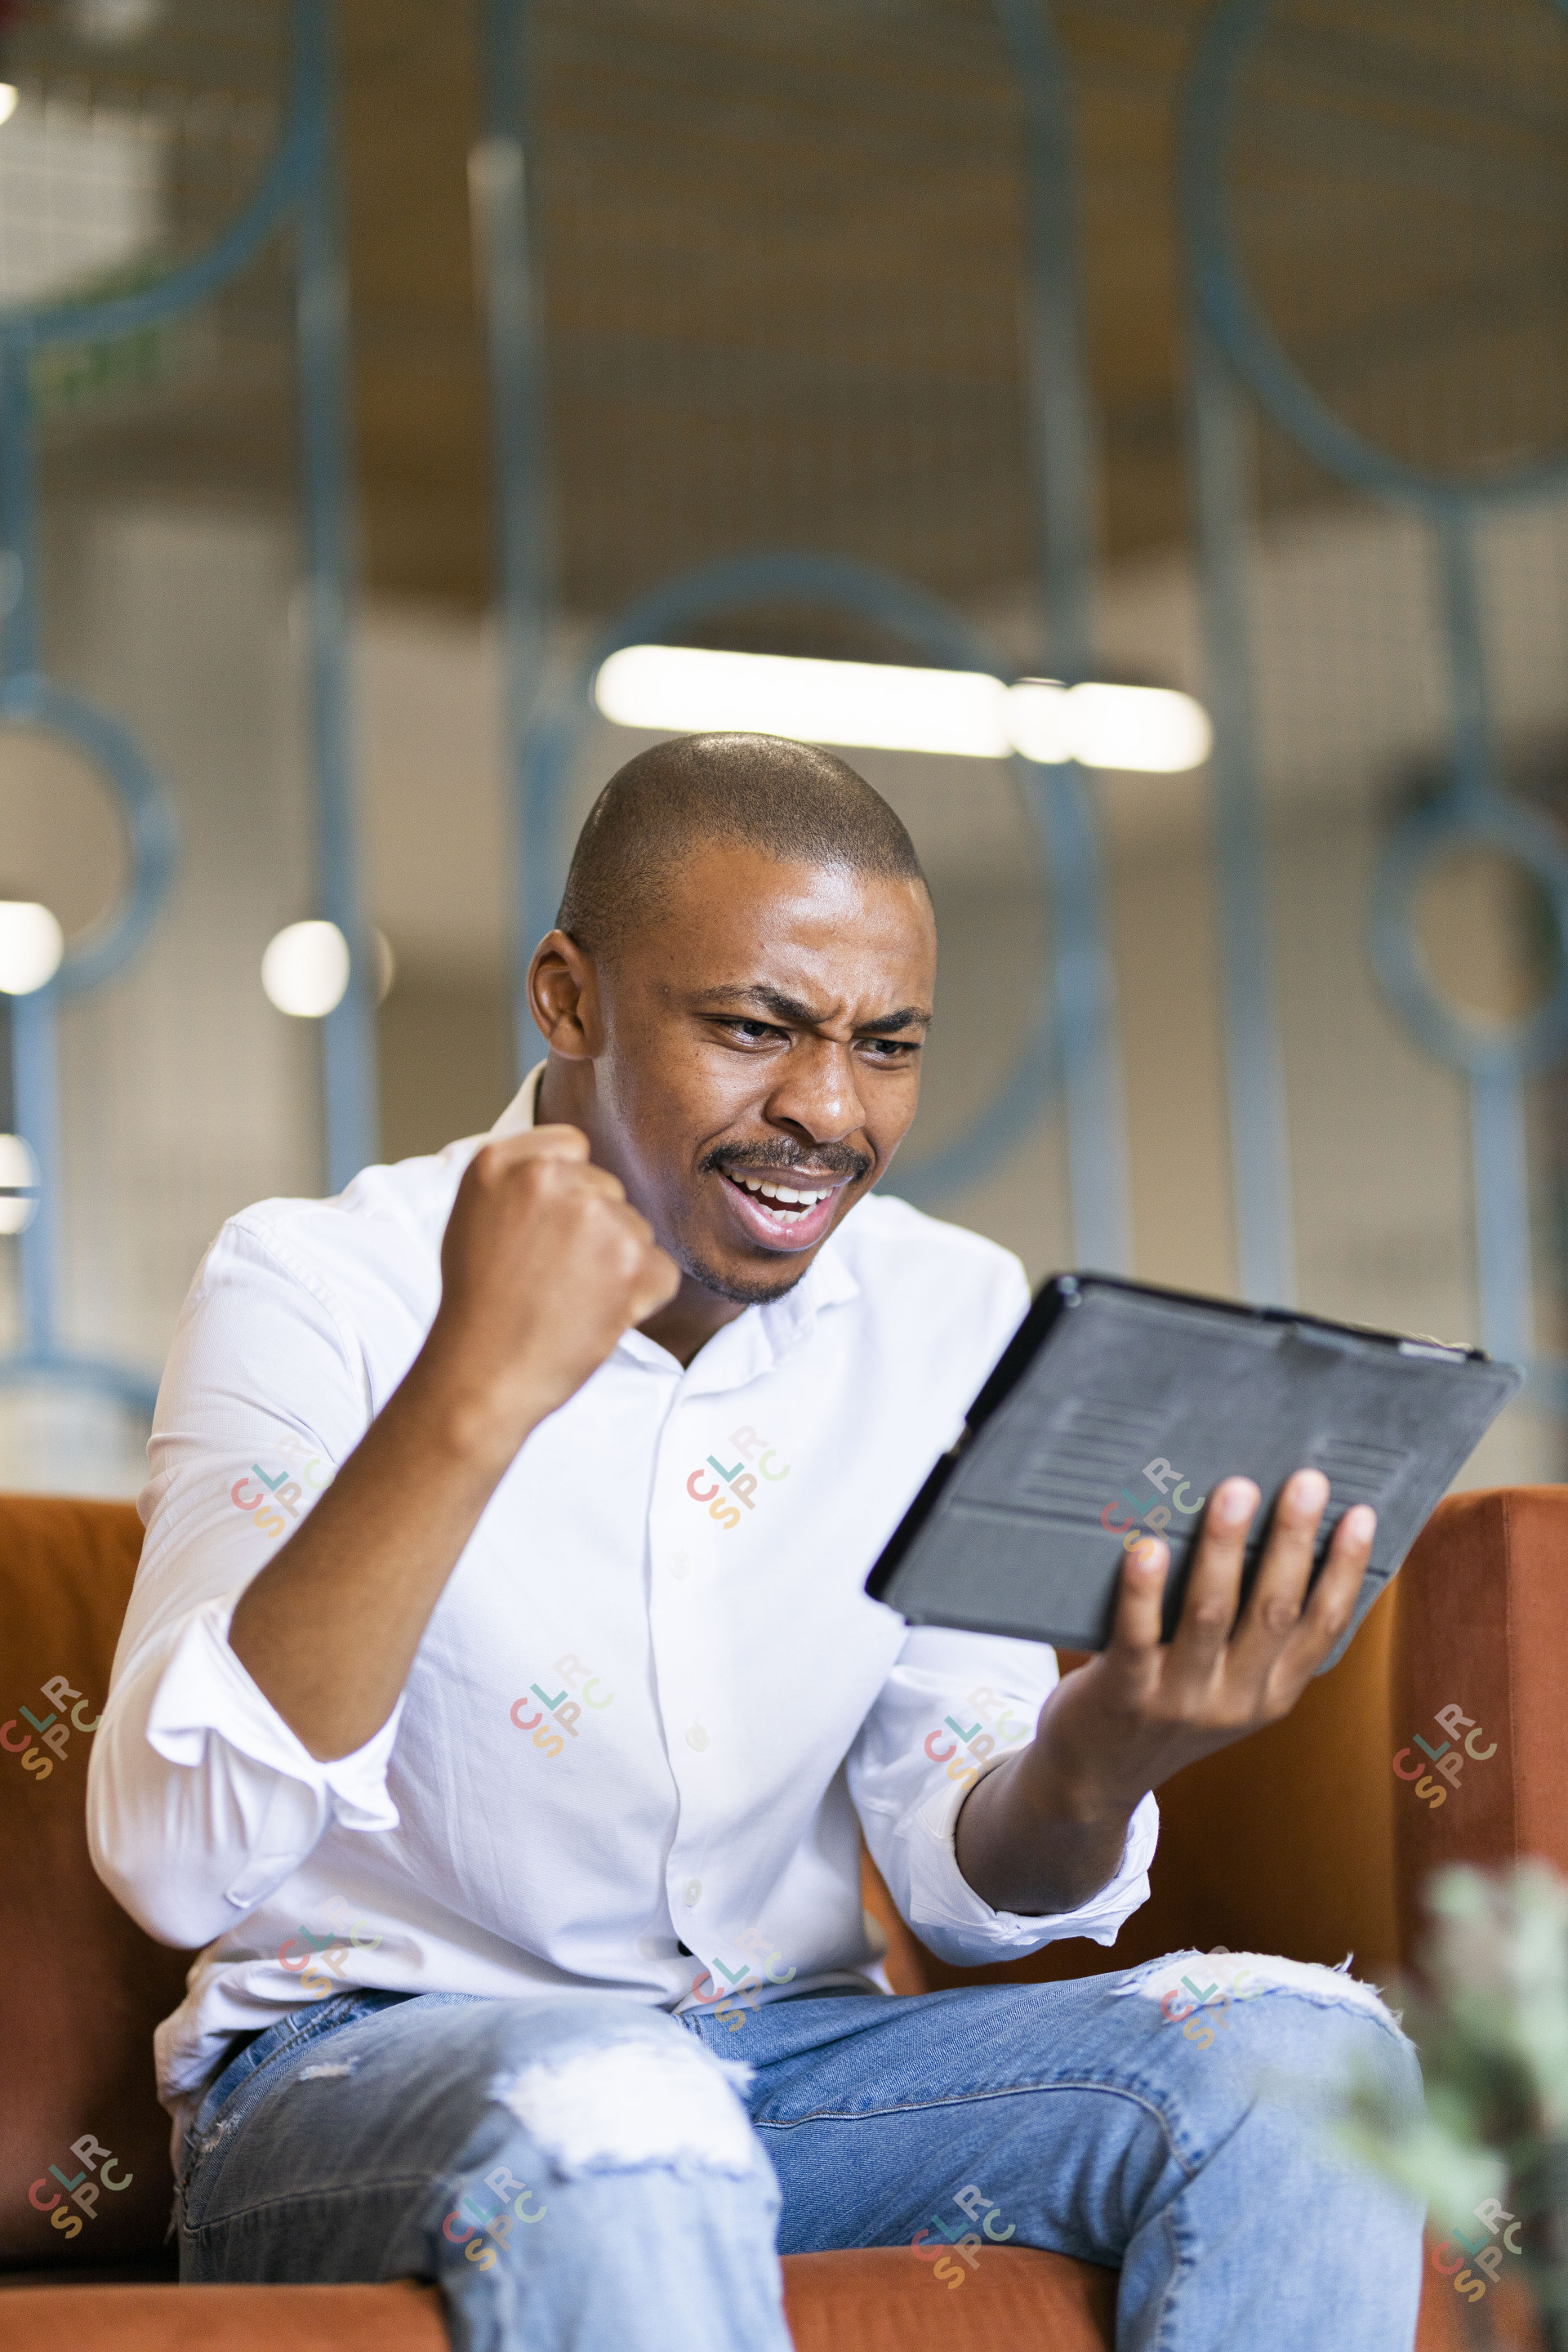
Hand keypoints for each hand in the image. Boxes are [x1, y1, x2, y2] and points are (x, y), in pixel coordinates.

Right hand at [420, 1126, 679, 1463]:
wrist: (482, 1374)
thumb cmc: (478, 1306)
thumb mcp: (474, 1217)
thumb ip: (520, 1180)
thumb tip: (575, 1167)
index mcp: (501, 1162)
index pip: (571, 1147)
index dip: (569, 1193)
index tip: (548, 1230)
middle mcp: (547, 1178)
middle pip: (607, 1191)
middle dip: (594, 1231)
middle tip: (552, 1277)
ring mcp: (593, 1215)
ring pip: (636, 1230)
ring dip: (617, 1266)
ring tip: (568, 1300)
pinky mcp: (631, 1259)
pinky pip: (661, 1270)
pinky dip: (642, 1298)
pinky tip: (596, 1315)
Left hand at [954, 1470, 1374, 1913]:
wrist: (1094, 1779)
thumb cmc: (1166, 1706)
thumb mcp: (1229, 1684)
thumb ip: (1255, 1632)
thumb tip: (1279, 1533)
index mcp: (1273, 1693)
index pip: (1323, 1626)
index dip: (1345, 1570)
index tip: (1360, 1513)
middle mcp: (1236, 1700)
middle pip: (1273, 1610)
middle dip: (1293, 1541)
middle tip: (1307, 1479)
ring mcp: (1180, 1701)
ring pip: (1210, 1615)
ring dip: (1225, 1549)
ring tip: (1235, 1491)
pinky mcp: (1123, 1696)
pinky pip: (1136, 1637)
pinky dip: (1144, 1591)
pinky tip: (1148, 1546)